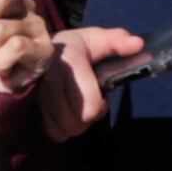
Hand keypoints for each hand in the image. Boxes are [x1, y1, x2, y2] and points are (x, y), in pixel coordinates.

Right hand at [37, 23, 144, 139]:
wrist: (41, 49)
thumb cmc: (77, 47)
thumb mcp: (98, 38)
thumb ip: (118, 41)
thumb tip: (138, 45)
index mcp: (70, 63)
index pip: (90, 106)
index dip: (101, 106)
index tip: (102, 94)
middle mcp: (51, 81)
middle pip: (77, 122)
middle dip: (89, 117)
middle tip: (90, 101)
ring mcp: (39, 96)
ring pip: (65, 130)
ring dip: (76, 123)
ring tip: (78, 107)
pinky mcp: (33, 107)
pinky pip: (53, 132)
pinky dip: (62, 128)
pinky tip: (65, 113)